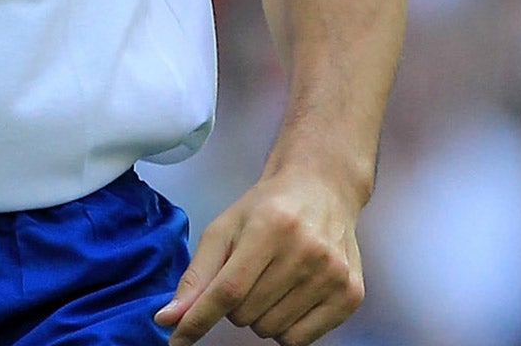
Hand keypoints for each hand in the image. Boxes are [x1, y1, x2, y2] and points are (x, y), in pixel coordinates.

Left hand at [152, 169, 365, 345]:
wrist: (321, 190)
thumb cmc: (266, 208)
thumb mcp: (223, 229)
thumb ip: (196, 275)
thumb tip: (169, 318)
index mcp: (270, 228)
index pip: (228, 290)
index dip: (198, 319)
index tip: (176, 339)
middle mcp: (306, 252)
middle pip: (247, 314)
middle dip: (233, 305)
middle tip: (246, 276)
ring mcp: (333, 275)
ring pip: (271, 331)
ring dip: (258, 316)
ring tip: (269, 283)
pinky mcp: (351, 295)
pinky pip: (300, 341)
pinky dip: (285, 329)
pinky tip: (289, 298)